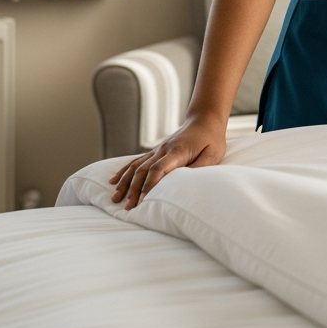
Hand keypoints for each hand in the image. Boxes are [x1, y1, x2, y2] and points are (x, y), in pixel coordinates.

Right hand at [109, 114, 226, 208]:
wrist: (204, 120)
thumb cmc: (211, 139)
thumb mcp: (212, 154)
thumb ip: (199, 168)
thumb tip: (184, 182)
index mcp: (177, 151)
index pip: (158, 169)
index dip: (150, 185)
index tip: (143, 200)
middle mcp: (163, 150)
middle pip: (143, 170)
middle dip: (134, 190)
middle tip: (129, 207)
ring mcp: (157, 150)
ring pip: (136, 166)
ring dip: (125, 183)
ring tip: (115, 198)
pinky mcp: (155, 151)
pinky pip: (136, 161)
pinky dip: (124, 171)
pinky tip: (113, 181)